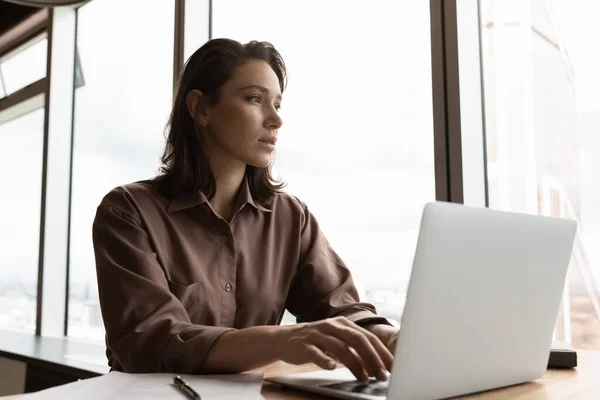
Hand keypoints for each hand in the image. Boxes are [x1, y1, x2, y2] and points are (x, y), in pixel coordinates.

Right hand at [273, 317, 393, 381]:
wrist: (283, 339)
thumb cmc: (314, 341)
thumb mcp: (336, 341)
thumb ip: (354, 350)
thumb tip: (376, 365)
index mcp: (343, 323)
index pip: (367, 336)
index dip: (381, 351)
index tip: (392, 366)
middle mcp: (332, 326)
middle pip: (357, 339)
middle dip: (372, 358)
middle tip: (382, 374)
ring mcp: (317, 335)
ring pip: (340, 347)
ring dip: (355, 364)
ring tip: (364, 378)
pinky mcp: (303, 345)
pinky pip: (316, 352)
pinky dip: (325, 360)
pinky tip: (333, 368)